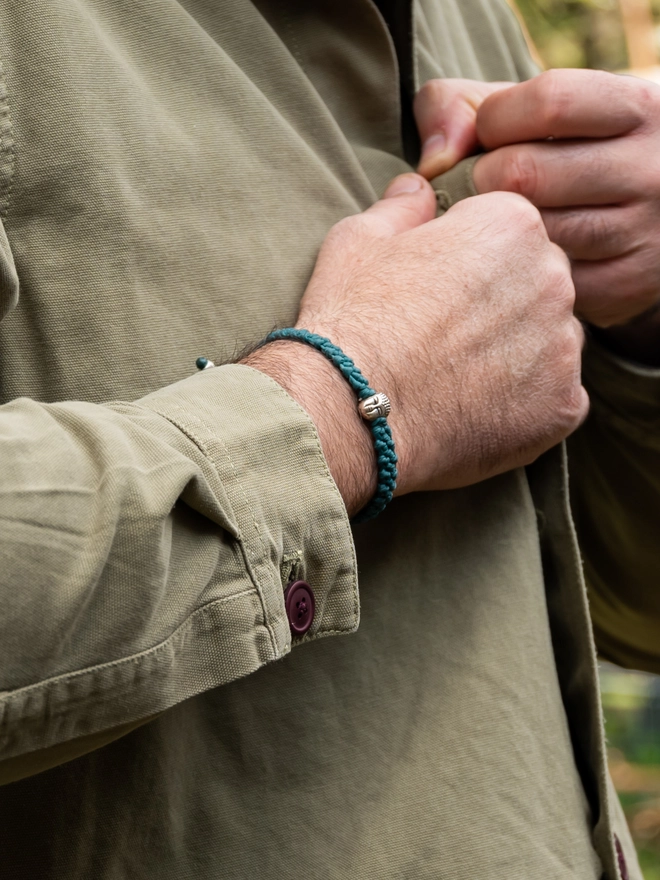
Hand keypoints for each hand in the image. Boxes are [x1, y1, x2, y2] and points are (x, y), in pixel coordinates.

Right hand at [247, 174, 586, 514]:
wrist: (352, 411)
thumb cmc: (352, 321)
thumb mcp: (359, 240)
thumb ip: (401, 207)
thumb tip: (417, 189)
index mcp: (510, 224)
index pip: (509, 228)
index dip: (468, 255)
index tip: (437, 284)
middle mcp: (551, 278)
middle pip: (538, 280)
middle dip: (503, 298)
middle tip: (447, 331)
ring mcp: (562, 345)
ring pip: (551, 338)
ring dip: (519, 349)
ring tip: (460, 372)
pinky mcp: (562, 404)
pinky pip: (555, 395)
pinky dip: (526, 402)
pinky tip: (477, 406)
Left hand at [415, 71, 659, 343]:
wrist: (649, 212)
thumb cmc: (565, 151)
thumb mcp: (534, 110)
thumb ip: (464, 106)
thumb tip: (433, 161)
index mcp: (636, 106)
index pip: (548, 101)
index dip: (494, 119)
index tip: (489, 135)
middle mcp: (652, 166)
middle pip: (526, 173)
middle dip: (485, 178)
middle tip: (487, 188)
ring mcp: (646, 230)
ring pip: (534, 233)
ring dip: (498, 231)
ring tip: (502, 224)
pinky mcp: (631, 285)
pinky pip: (547, 281)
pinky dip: (522, 273)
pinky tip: (524, 259)